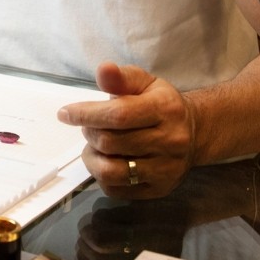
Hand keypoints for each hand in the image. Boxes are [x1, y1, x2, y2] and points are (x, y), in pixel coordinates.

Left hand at [57, 62, 196, 198]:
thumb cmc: (160, 104)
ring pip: (111, 171)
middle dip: (90, 133)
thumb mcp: (144, 83)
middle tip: (89, 127)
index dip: (86, 114)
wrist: (194, 133)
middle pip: (111, 143)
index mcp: (165, 110)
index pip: (118, 115)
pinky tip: (108, 161)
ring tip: (95, 146)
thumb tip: (103, 69)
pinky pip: (116, 190)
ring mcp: (166, 169)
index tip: (65, 113)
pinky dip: (102, 176)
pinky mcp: (159, 189)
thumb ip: (121, 77)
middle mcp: (170, 141)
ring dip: (92, 158)